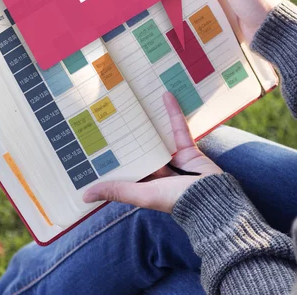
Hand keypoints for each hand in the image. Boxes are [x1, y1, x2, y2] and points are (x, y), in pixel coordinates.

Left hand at [82, 92, 222, 212]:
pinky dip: (173, 112)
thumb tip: (84, 196)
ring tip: (136, 101)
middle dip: (128, 134)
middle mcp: (158, 171)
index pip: (126, 167)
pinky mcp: (188, 148)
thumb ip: (117, 190)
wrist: (212, 198)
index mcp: (145, 184)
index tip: (96, 140)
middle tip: (111, 112)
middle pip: (141, 149)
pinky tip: (165, 95)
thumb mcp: (142, 194)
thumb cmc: (174, 199)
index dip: (112, 156)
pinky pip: (178, 128)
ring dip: (150, 121)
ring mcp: (174, 159)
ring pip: (158, 137)